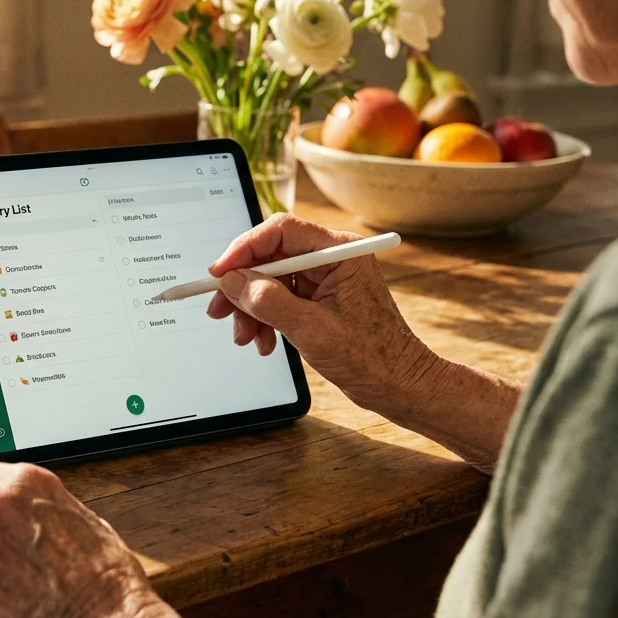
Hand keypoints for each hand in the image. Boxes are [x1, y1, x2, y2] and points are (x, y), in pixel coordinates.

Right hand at [206, 213, 432, 410]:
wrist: (398, 386)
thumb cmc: (372, 358)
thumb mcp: (311, 329)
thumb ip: (267, 301)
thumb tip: (232, 282)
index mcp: (340, 252)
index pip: (281, 231)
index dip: (244, 249)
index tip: (220, 273)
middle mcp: (332, 259)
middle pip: (270, 256)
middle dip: (243, 287)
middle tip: (219, 309)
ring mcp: (325, 279)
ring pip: (269, 280)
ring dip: (251, 308)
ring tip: (246, 337)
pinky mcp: (319, 299)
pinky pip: (279, 298)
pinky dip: (264, 319)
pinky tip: (264, 341)